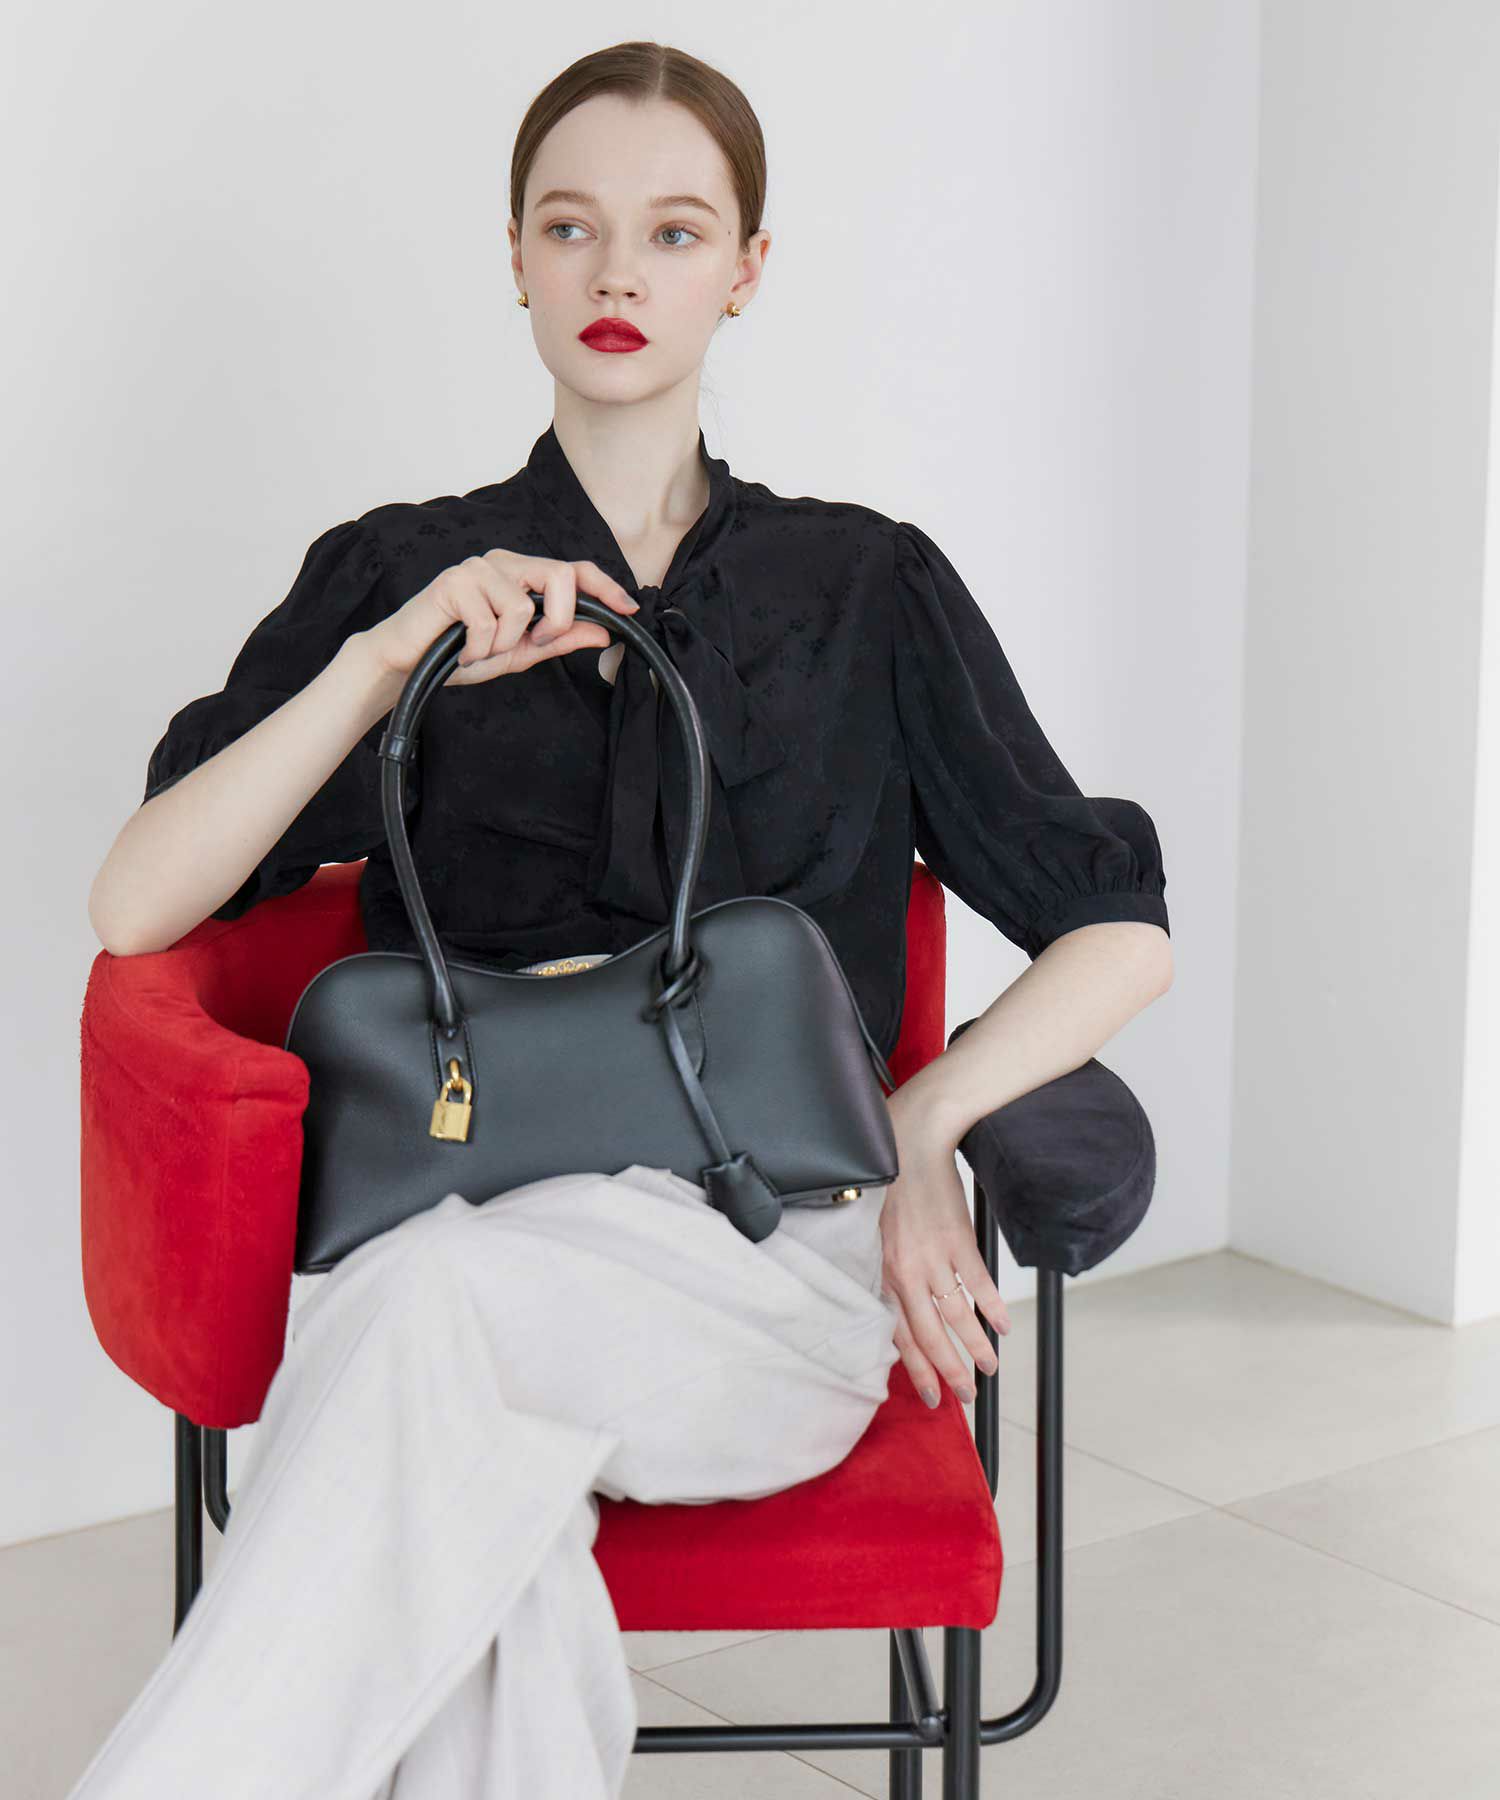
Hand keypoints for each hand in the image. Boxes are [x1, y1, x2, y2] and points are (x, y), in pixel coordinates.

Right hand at [368, 550, 639, 686]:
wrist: (408, 664)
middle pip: (559, 576)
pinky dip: (480, 648)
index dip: (605, 585)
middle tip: (532, 644)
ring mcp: (478, 568)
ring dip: (504, 644)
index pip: (572, 569)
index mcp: (521, 575)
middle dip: (558, 620)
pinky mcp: (455, 581)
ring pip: (523, 607)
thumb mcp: (520, 651)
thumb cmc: (459, 652)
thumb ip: (559, 639)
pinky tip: (462, 649)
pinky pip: (490, 621)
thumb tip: (603, 631)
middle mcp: (503, 563)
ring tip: (480, 649)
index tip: (628, 608)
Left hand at [878, 1090, 1010, 1407]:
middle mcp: (907, 1270)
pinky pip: (978, 1282)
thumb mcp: (867, 1227)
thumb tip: (890, 1299)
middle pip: (931, 1333)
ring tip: (989, 1370)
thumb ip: (879, 1265)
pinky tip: (1003, 1327)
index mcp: (882, 1270)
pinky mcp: (958, 1238)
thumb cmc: (883, 1180)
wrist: (908, 1139)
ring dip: (974, 1345)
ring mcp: (935, 1256)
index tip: (930, 1395)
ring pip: (957, 1314)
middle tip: (966, 1397)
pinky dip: (992, 1307)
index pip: (900, 1333)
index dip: (916, 1367)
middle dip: (949, 1370)